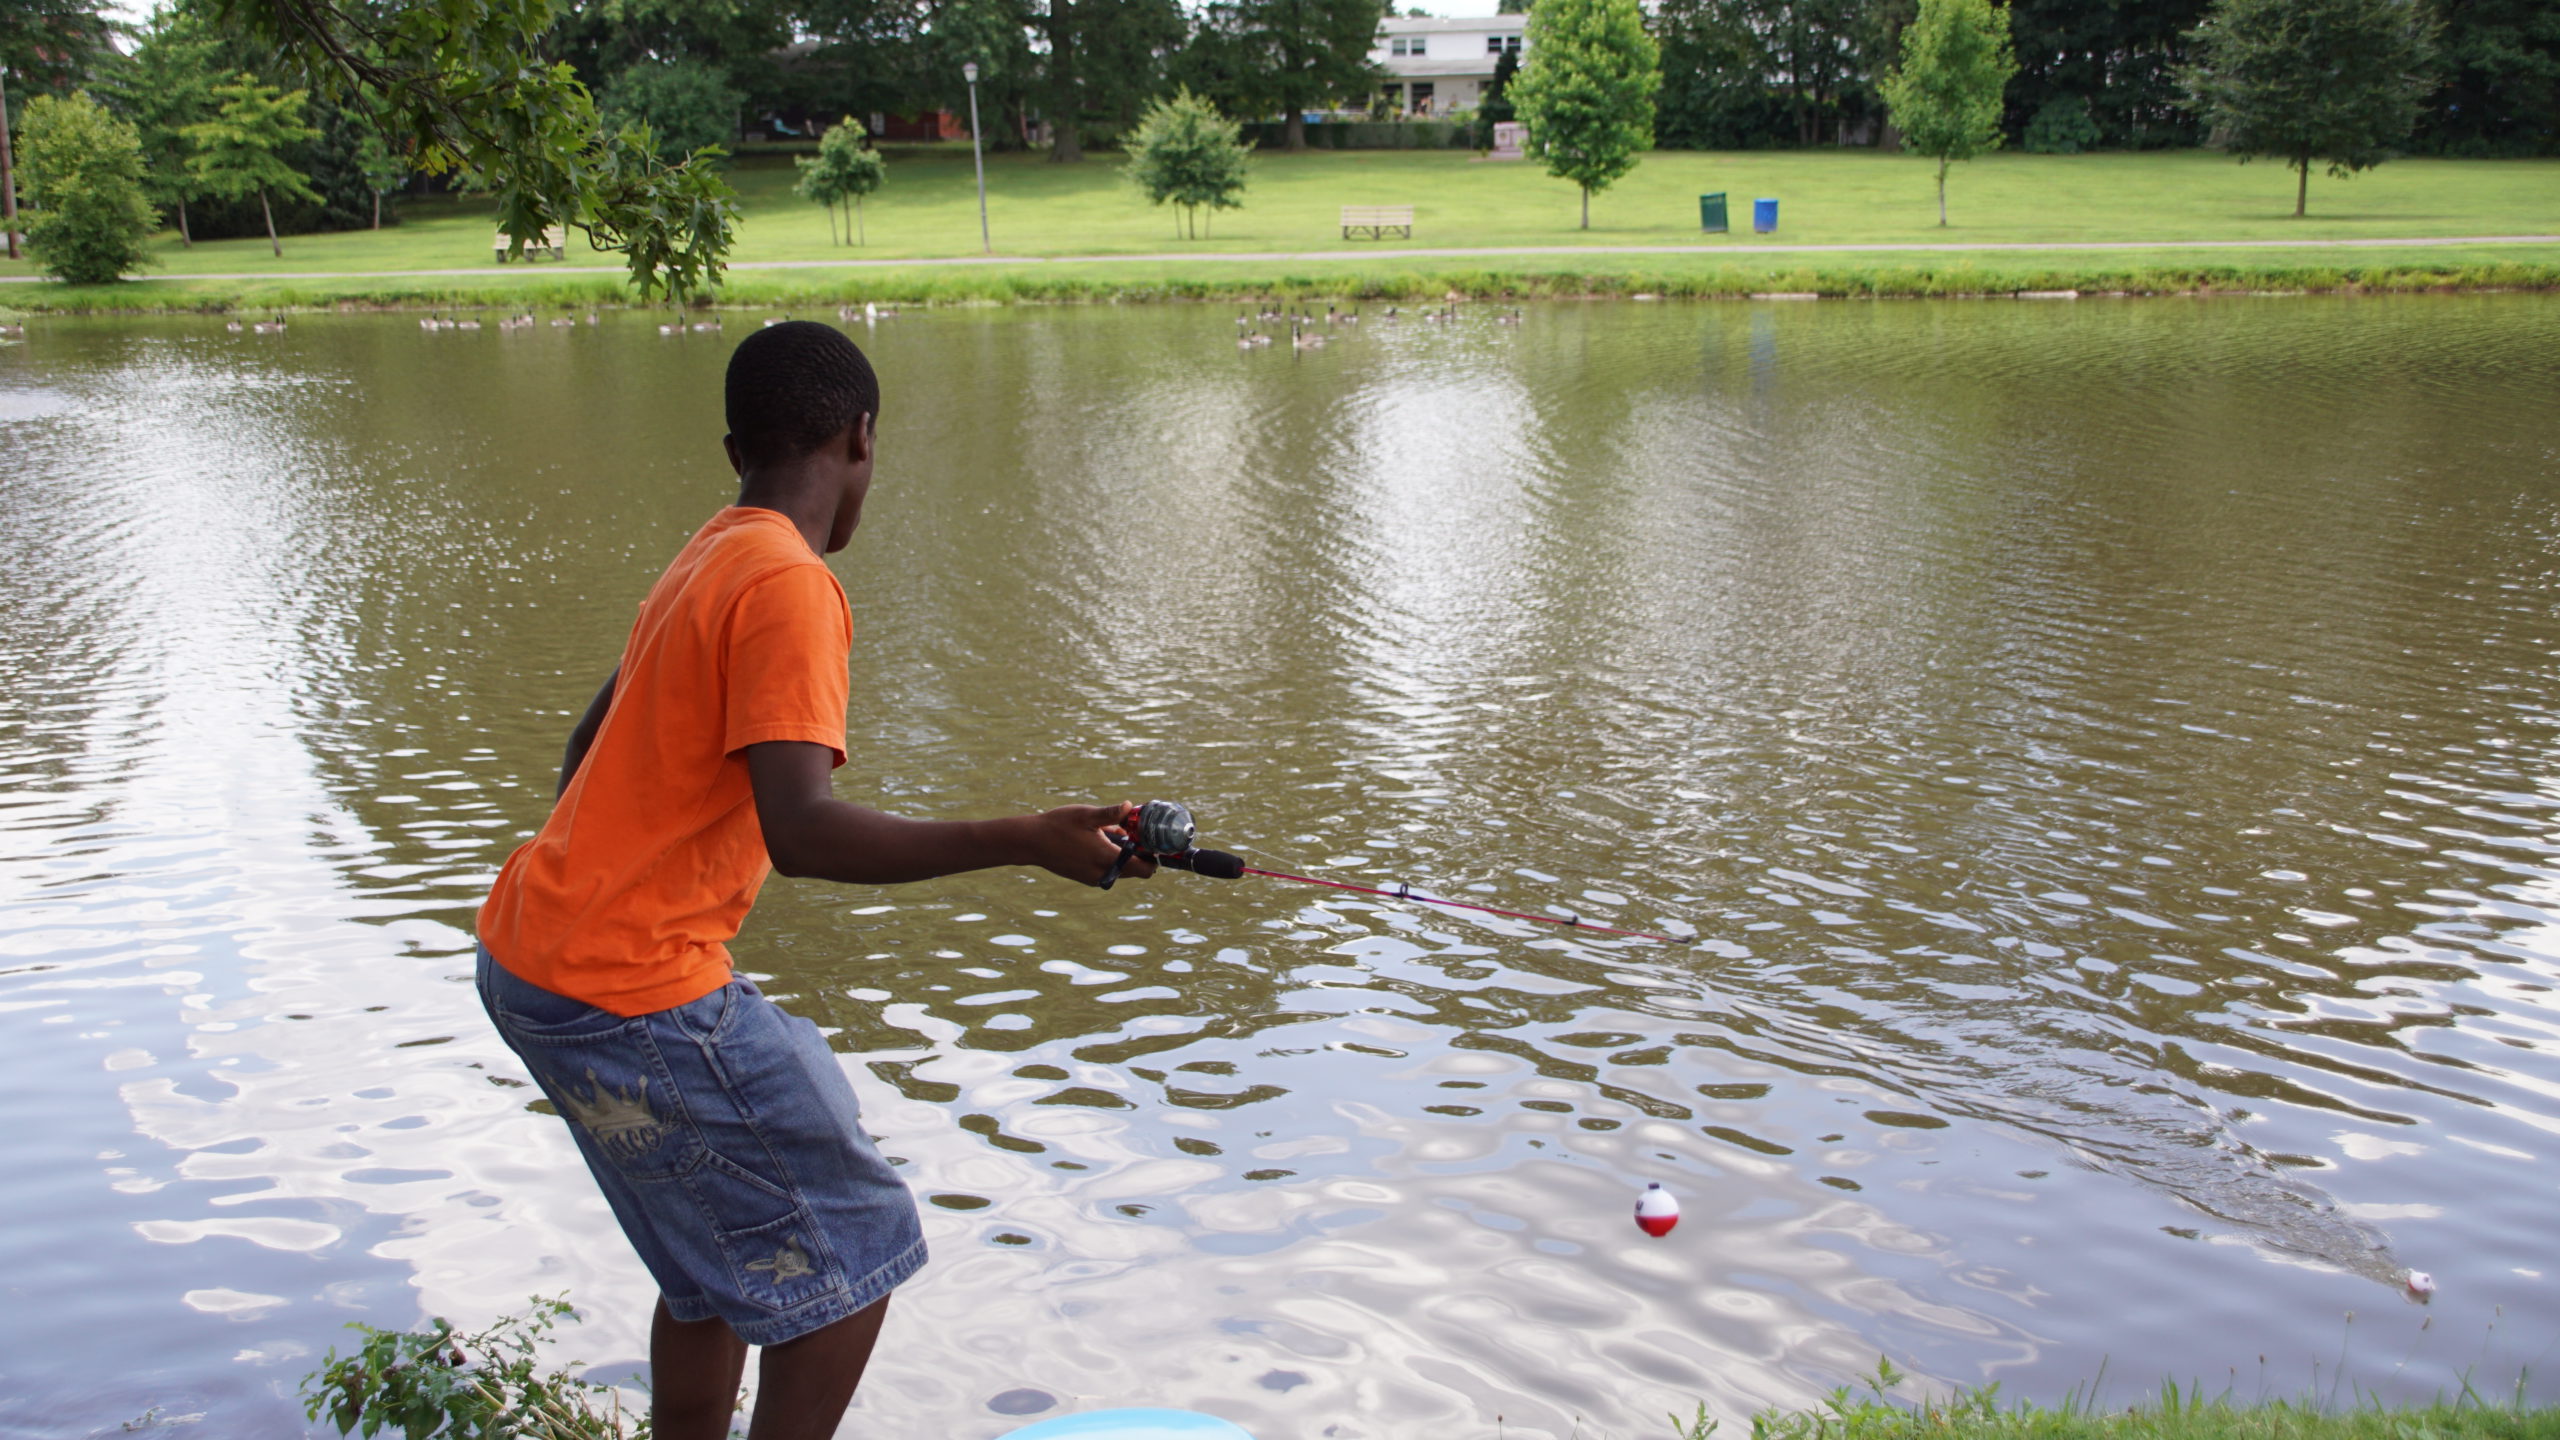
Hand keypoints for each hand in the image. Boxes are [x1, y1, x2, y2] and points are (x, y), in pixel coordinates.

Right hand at [1031, 802, 1157, 887]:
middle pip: (1134, 870)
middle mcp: (1102, 873)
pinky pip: (1107, 870)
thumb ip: (1110, 814)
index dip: (1153, 858)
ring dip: (1123, 855)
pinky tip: (1099, 840)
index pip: (1143, 869)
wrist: (1031, 842)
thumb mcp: (1086, 815)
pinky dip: (1110, 858)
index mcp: (1107, 858)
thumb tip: (1130, 806)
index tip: (1153, 843)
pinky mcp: (1085, 877)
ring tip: (1113, 833)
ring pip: (1120, 870)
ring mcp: (1093, 877)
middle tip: (1133, 833)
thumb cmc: (1058, 826)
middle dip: (1138, 854)